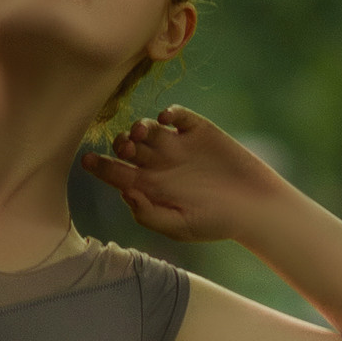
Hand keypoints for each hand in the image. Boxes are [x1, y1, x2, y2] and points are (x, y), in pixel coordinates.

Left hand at [80, 105, 281, 244]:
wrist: (255, 206)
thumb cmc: (217, 222)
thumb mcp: (180, 227)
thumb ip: (150, 214)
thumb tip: (124, 191)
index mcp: (149, 187)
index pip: (115, 173)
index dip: (99, 166)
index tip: (86, 160)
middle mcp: (160, 164)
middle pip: (128, 146)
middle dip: (122, 143)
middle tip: (126, 146)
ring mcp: (179, 146)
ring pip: (148, 128)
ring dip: (140, 127)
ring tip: (142, 133)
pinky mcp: (199, 131)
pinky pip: (177, 115)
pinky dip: (170, 113)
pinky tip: (168, 120)